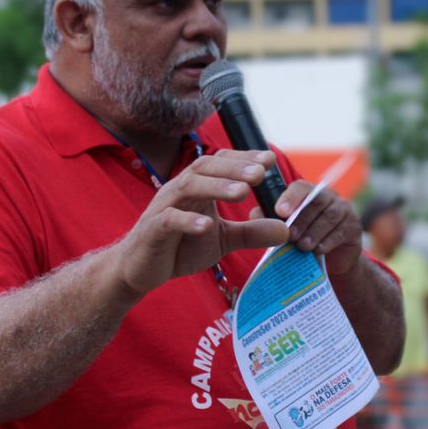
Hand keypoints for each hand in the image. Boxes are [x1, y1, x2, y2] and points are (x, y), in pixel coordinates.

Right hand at [110, 150, 289, 299]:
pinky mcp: (152, 230)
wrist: (141, 269)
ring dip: (216, 187)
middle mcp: (180, 190)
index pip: (221, 163)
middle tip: (261, 173)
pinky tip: (206, 225)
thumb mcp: (223, 240)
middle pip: (206, 168)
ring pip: (189, 187)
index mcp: (198, 187)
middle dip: (234, 168)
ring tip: (242, 193)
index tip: (271, 160)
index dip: (244, 159)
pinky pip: (169, 220)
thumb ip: (251, 232)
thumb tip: (286, 230)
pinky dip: (188, 221)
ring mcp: (164, 208)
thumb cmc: (181, 246)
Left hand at [275, 180, 364, 279]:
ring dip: (315, 231)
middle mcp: (328, 196)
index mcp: (309, 193)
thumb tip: (255, 215)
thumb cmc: (304, 239)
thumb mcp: (286, 230)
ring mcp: (344, 210)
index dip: (290, 198)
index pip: (300, 187)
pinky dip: (329, 241)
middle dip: (301, 219)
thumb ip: (269, 219)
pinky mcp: (354, 226)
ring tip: (303, 246)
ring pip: (330, 216)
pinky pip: (342, 231)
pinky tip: (318, 251)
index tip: (280, 212)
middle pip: (316, 201)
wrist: (333, 260)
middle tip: (290, 236)